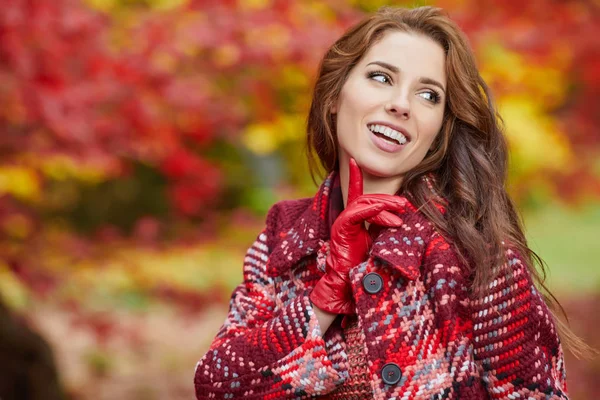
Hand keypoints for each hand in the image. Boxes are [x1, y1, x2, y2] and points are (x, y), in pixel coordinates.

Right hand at [310, 158, 408, 314]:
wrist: (345, 285)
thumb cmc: (362, 266)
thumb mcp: (376, 241)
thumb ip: (382, 227)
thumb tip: (400, 218)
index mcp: (353, 219)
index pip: (355, 192)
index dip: (354, 176)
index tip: (355, 160)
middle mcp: (346, 218)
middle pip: (366, 197)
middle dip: (386, 199)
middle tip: (404, 205)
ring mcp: (342, 223)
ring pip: (363, 203)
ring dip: (384, 205)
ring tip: (400, 213)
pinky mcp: (341, 230)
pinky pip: (356, 213)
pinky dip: (371, 210)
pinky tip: (384, 211)